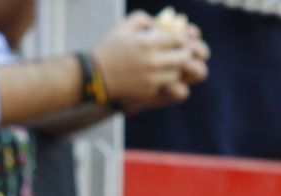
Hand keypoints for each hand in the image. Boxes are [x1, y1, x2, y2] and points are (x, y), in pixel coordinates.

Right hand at [95, 11, 209, 112]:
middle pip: (184, 57)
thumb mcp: (125, 26)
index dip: (183, 38)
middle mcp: (152, 61)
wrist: (96, 75)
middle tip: (183, 52)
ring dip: (176, 68)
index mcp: (148, 43)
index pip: (179, 40)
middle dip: (185, 53)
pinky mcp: (149, 91)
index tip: (181, 39)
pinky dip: (166, 80)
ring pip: (177, 73)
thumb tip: (162, 22)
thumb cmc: (110, 47)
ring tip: (171, 64)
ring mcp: (152, 78)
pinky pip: (166, 85)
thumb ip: (144, 19)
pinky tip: (159, 75)